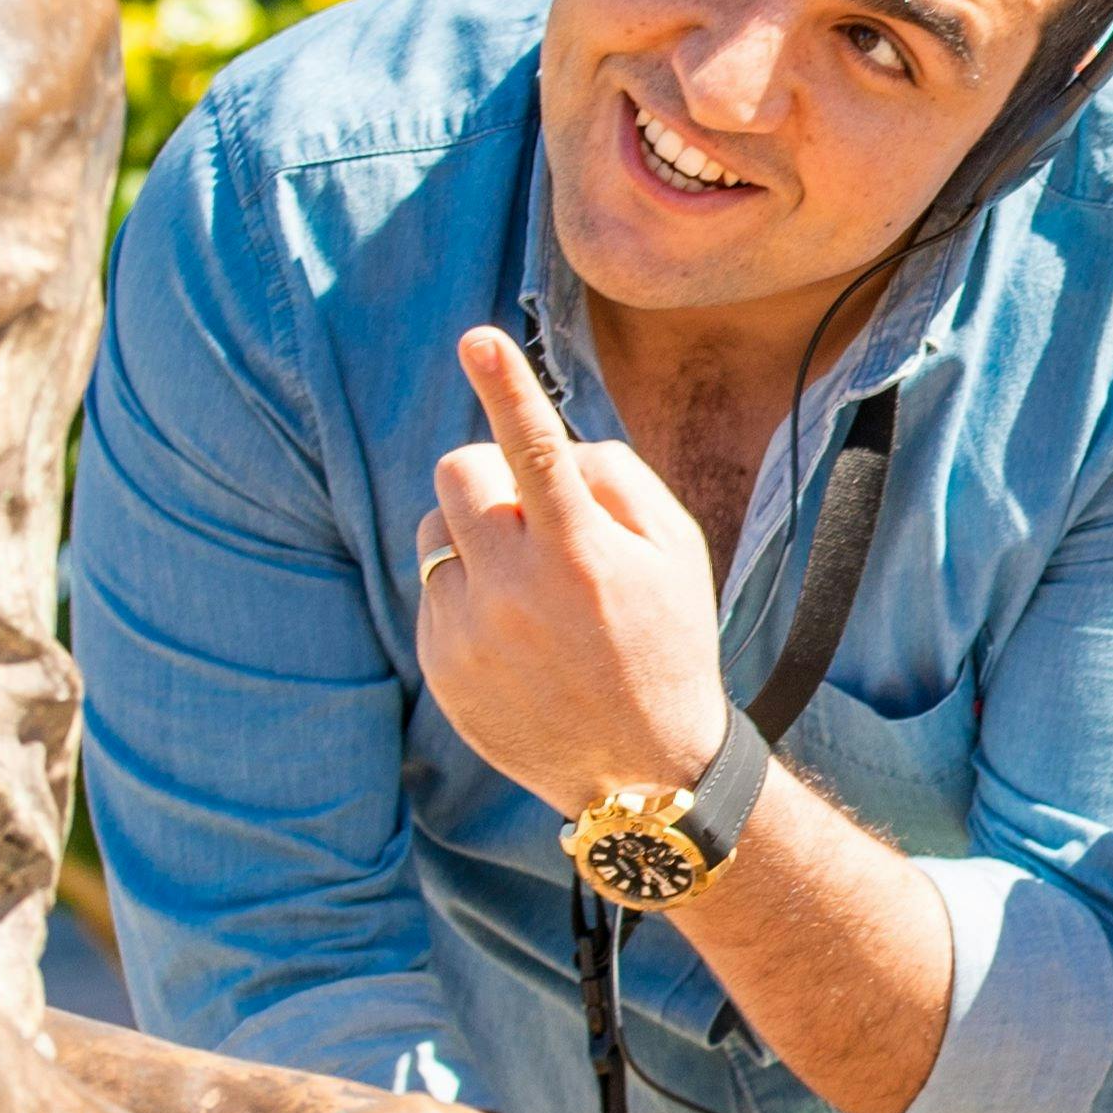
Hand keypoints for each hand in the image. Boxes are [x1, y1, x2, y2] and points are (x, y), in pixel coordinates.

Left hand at [415, 324, 732, 814]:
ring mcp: (468, 632)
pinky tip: (518, 639)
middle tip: (531, 511)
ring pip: (435, 531)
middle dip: (490, 474)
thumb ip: (617, 479)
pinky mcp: (439, 665)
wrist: (642, 773)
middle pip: (458, 472)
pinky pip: (433, 591)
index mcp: (580, 554)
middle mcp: (515, 590)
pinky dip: (468, 596)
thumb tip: (549, 446)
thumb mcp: (679, 555)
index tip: (479, 339)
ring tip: (530, 589)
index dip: (508, 386)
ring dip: (474, 537)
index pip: (534, 449)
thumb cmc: (668, 644)